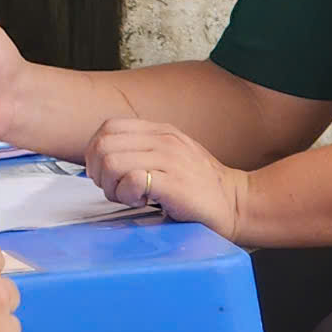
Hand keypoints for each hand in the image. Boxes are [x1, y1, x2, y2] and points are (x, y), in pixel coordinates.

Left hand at [85, 118, 248, 238]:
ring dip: (113, 187)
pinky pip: (132, 180)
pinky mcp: (174, 183)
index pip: (108, 128)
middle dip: (99, 174)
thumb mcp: (169, 155)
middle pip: (103, 146)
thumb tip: (99, 159)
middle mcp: (164, 139)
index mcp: (160, 131)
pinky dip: (128, 195)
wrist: (235, 203)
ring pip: (112, 162)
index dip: (95, 153)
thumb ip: (140, 150)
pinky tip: (143, 202)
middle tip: (116, 190)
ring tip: (132, 197)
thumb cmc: (198, 186)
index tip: (105, 174)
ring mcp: (170, 159)